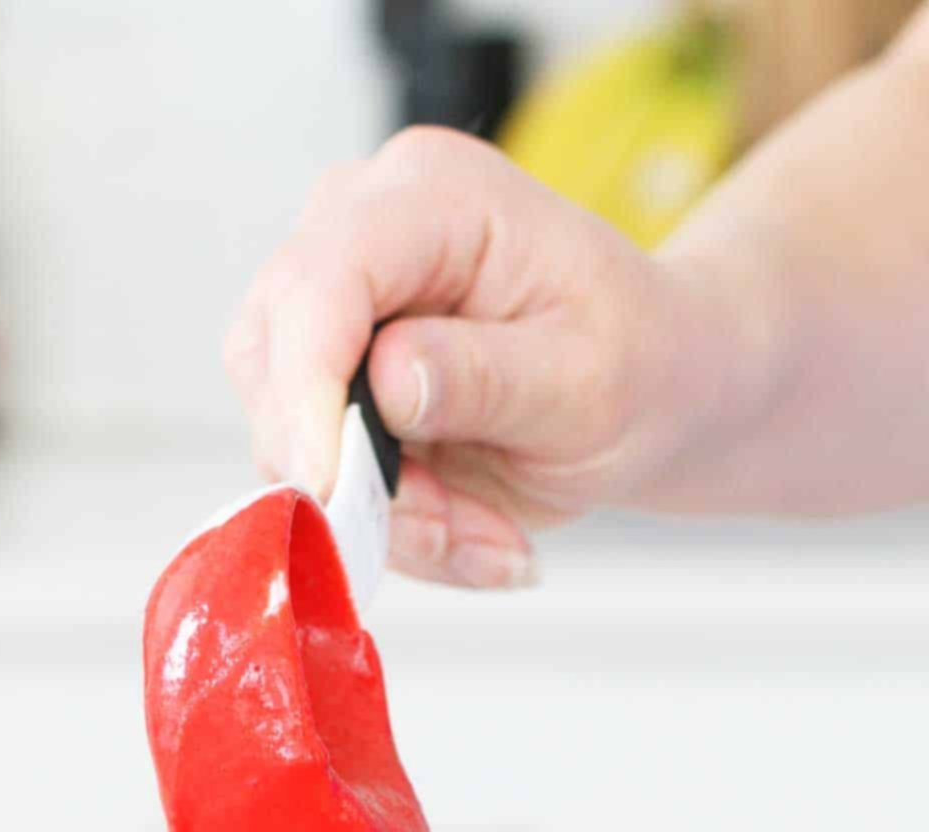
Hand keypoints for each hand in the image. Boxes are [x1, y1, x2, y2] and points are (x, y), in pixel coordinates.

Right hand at [223, 126, 744, 587]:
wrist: (656, 388)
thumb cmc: (642, 363)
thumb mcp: (590, 381)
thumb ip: (488, 378)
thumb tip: (387, 379)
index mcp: (434, 198)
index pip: (324, 280)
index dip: (308, 387)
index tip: (332, 486)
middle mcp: (363, 232)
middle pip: (273, 357)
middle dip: (352, 473)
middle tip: (456, 532)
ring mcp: (337, 308)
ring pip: (284, 432)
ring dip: (382, 513)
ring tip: (484, 534)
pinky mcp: (329, 379)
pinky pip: (314, 473)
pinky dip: (389, 526)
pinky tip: (466, 526)